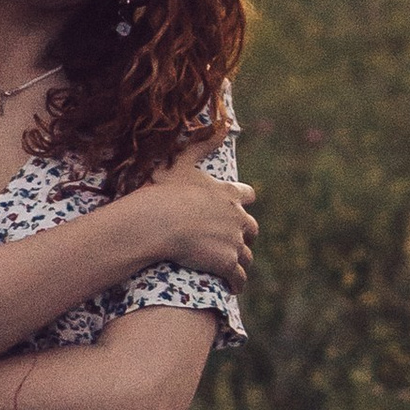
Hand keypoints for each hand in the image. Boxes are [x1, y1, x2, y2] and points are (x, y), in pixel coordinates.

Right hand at [135, 141, 257, 287]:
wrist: (158, 224)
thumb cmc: (163, 192)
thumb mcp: (181, 162)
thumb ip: (202, 144)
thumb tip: (224, 121)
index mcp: (228, 193)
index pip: (246, 196)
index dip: (241, 201)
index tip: (236, 206)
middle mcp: (237, 217)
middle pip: (251, 227)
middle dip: (244, 232)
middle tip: (234, 238)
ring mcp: (234, 241)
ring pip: (246, 253)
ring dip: (240, 259)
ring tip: (232, 267)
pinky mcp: (228, 263)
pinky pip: (239, 277)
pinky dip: (237, 282)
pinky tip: (233, 288)